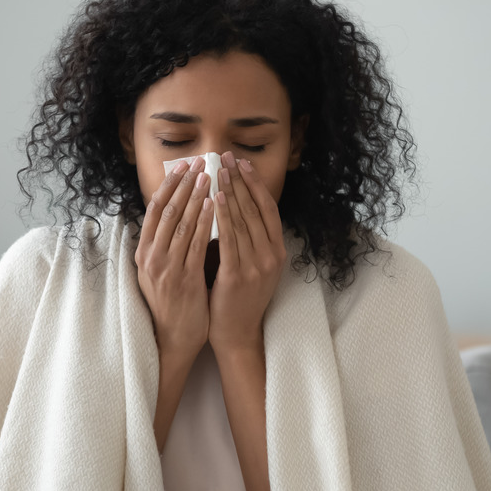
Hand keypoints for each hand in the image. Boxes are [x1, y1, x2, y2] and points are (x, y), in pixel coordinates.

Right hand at [135, 156, 215, 356]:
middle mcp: (150, 257)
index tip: (182, 166)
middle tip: (200, 162)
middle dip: (184, 184)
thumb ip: (166, 244)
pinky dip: (205, 222)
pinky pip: (195, 244)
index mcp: (143, 252)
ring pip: (181, 223)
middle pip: (166, 210)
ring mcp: (165, 268)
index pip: (154, 209)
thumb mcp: (159, 270)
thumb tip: (178, 213)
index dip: (169, 185)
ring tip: (209, 177)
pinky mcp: (183, 279)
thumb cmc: (171, 303)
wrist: (172, 339)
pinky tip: (215, 206)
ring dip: (196, 197)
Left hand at [208, 151, 286, 353]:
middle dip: (239, 181)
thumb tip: (231, 202)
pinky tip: (214, 199)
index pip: (268, 208)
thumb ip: (247, 238)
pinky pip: (230, 239)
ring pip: (243, 220)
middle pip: (255, 209)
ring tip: (218, 171)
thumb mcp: (252, 264)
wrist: (237, 332)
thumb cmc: (238, 297)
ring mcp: (257, 266)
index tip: (241, 163)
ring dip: (230, 192)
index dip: (255, 183)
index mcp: (277, 251)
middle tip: (226, 158)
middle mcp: (272, 255)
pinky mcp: (239, 275)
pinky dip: (222, 217)